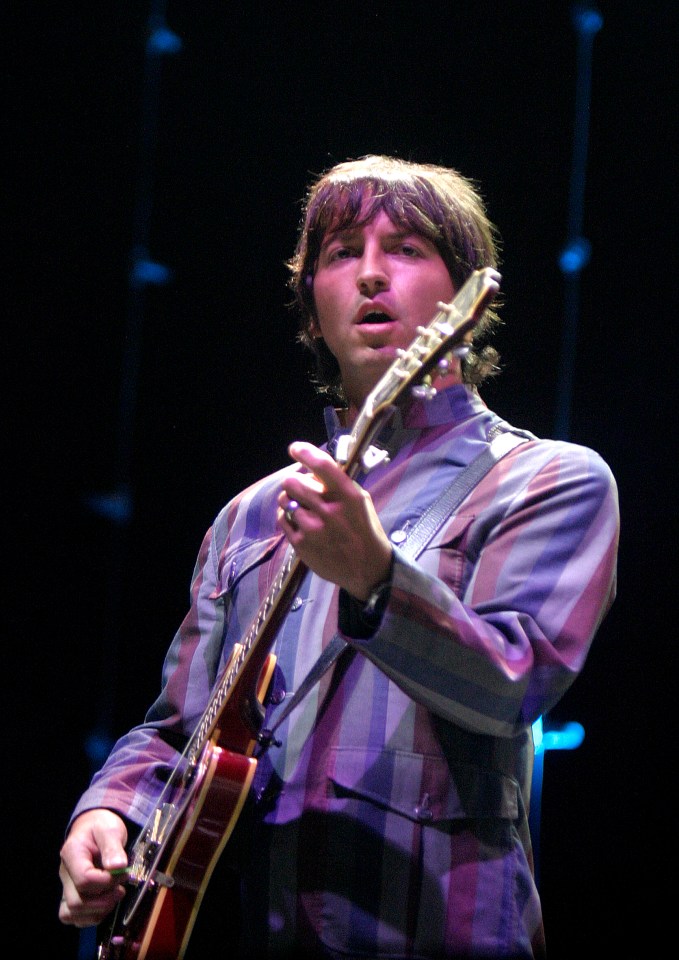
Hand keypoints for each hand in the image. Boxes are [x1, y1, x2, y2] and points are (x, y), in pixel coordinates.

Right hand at [59, 809, 127, 927]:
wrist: (93, 827)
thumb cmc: (101, 826)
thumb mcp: (110, 829)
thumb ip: (113, 847)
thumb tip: (118, 867)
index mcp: (72, 854)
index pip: (84, 880)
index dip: (106, 882)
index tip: (123, 873)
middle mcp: (65, 874)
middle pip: (76, 902)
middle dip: (104, 900)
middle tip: (121, 888)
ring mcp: (66, 887)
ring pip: (72, 914)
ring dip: (98, 911)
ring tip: (114, 895)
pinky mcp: (71, 895)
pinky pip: (73, 917)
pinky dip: (91, 917)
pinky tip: (106, 903)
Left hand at [277, 441, 392, 599]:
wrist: (367, 569)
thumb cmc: (363, 530)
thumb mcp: (360, 501)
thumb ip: (338, 483)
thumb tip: (311, 467)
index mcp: (349, 496)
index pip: (322, 465)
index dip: (304, 452)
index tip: (295, 448)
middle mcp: (330, 511)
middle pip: (293, 482)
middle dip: (295, 481)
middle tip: (301, 487)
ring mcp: (313, 529)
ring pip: (284, 499)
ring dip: (290, 499)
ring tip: (302, 506)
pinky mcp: (301, 545)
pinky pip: (282, 518)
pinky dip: (287, 515)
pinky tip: (299, 520)